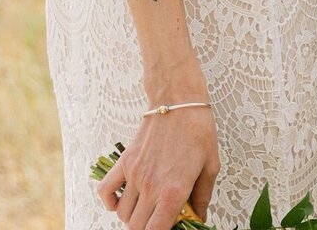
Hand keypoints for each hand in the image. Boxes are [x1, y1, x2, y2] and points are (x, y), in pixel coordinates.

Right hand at [97, 104, 219, 228]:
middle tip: (161, 217)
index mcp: (173, 191)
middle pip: (137, 228)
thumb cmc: (198, 128)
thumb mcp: (210, 165)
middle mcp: (150, 186)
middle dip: (148, 227)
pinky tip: (122, 200)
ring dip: (134, 216)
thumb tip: (199, 217)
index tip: (169, 227)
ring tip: (148, 207)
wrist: (178, 98)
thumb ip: (202, 197)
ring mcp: (134, 174)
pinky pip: (106, 191)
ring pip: (123, 214)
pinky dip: (110, 202)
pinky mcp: (125, 161)